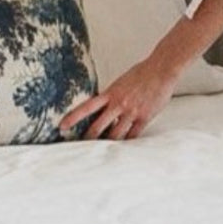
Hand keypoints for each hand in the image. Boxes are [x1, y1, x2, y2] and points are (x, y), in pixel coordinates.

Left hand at [59, 54, 178, 140]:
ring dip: (107, 144)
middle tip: (80, 148)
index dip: (73, 117)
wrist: (160, 70)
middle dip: (88, 139)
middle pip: (98, 126)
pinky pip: (133, 136)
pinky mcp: (144, 118)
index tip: (62, 126)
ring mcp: (131, 112)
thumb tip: (102, 107)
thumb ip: (111, 96)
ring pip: (115, 135)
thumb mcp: (120, 82)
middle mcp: (118, 104)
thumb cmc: (140, 74)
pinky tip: (122, 149)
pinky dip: (127, 143)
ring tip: (101, 153)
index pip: (86, 107)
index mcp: (110, 93)